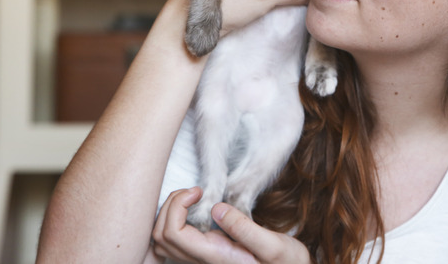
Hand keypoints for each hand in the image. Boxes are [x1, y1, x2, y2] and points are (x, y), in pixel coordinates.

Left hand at [152, 187, 310, 263]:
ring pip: (162, 242)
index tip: (199, 191)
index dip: (177, 206)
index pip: (173, 234)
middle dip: (170, 206)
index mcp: (214, 256)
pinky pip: (174, 242)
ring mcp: (202, 259)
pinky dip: (174, 222)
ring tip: (192, 198)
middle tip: (195, 191)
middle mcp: (202, 260)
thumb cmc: (286, 263)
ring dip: (169, 215)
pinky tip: (194, 210)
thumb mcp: (273, 246)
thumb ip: (244, 228)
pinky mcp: (206, 253)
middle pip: (160, 237)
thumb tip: (216, 208)